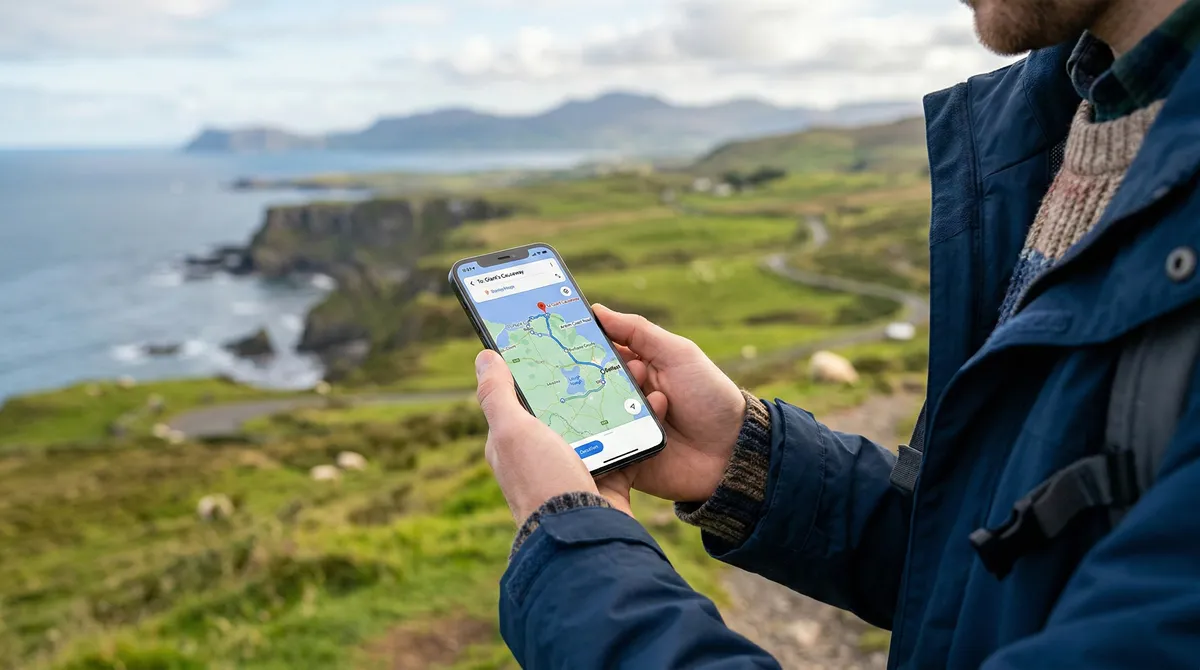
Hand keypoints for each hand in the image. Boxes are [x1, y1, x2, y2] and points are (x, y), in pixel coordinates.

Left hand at [474, 350, 633, 522]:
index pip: (520, 398)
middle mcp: (542, 456)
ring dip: (616, 400)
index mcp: (513, 443)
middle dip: (584, 382)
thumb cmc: (541, 481)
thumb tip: (483, 356)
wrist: (583, 536)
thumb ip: (497, 394)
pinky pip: (624, 447)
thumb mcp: (512, 431)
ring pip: (598, 425)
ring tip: (634, 371)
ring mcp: (576, 469)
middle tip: (606, 353)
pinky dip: (638, 427)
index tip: (556, 343)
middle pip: (564, 408)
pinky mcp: (607, 481)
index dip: (534, 370)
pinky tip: (651, 405)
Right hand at [594, 305, 745, 503]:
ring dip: (615, 406)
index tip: (567, 334)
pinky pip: (600, 450)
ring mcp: (621, 428)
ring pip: (591, 416)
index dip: (583, 344)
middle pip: (588, 385)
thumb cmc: (709, 396)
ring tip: (657, 402)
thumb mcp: (678, 354)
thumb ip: (638, 331)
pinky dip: (607, 439)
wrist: (732, 451)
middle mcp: (623, 397)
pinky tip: (634, 430)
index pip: (599, 353)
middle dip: (598, 376)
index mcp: (635, 368)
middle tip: (632, 373)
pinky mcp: (621, 459)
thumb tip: (597, 310)